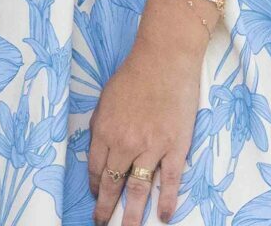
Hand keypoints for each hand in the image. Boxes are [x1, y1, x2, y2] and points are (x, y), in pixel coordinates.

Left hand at [86, 2, 204, 222]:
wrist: (164, 59)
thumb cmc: (134, 74)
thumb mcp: (106, 99)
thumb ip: (102, 126)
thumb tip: (100, 148)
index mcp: (104, 131)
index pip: (96, 169)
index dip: (95, 186)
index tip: (97, 196)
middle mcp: (125, 144)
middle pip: (113, 184)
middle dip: (106, 207)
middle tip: (102, 223)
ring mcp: (151, 147)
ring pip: (139, 188)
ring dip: (133, 213)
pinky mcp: (175, 147)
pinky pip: (169, 180)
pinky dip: (166, 200)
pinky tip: (163, 214)